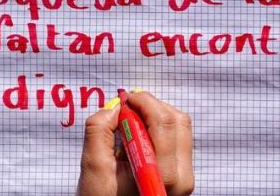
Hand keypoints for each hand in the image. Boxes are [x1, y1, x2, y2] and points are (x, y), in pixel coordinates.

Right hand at [77, 91, 193, 195]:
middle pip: (176, 121)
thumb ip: (99, 131)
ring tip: (131, 122)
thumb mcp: (94, 167)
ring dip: (155, 113)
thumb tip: (116, 106)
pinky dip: (159, 125)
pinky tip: (139, 133)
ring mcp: (186, 174)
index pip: (163, 124)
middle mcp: (182, 177)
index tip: (123, 101)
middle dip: (150, 105)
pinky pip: (178, 135)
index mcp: (161, 177)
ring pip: (180, 125)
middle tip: (126, 106)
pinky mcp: (183, 171)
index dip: (142, 104)